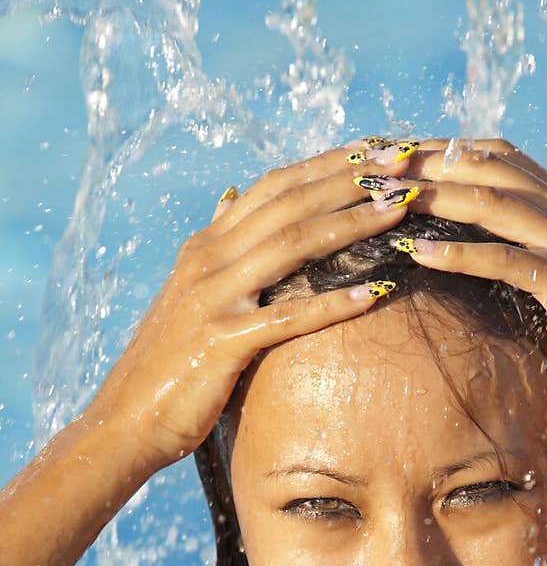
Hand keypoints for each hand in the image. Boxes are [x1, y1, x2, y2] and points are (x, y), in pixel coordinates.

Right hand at [93, 140, 419, 474]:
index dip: (327, 164)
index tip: (377, 148)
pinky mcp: (222, 343)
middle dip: (350, 179)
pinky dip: (332, 304)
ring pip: (291, 246)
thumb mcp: (190, 290)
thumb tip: (232, 195)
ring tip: (399, 210)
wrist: (126, 417)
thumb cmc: (168, 360)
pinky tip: (376, 295)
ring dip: (350, 224)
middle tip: (402, 162)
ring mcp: (214, 298)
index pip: (275, 187)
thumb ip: (217, 243)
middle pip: (289, 204)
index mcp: (208, 245)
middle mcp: (209, 259)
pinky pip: (287, 319)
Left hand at [376, 138, 546, 415]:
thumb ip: (538, 253)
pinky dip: (458, 252)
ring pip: (491, 202)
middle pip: (486, 167)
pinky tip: (416, 252)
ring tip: (382, 199)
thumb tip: (492, 250)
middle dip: (425, 161)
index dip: (443, 147)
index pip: (497, 155)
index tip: (394, 151)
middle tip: (372, 165)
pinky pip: (505, 259)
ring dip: (431, 197)